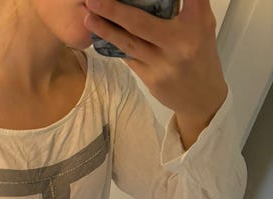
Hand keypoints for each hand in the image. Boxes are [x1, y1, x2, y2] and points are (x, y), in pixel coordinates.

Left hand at [84, 0, 227, 147]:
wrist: (202, 98)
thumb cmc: (199, 55)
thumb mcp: (201, 25)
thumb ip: (184, 7)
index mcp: (197, 22)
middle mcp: (181, 42)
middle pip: (140, 23)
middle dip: (114, 11)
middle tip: (93, 0)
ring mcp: (164, 63)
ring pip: (129, 44)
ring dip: (106, 31)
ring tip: (88, 19)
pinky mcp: (152, 79)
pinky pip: (129, 59)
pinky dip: (116, 46)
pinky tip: (102, 36)